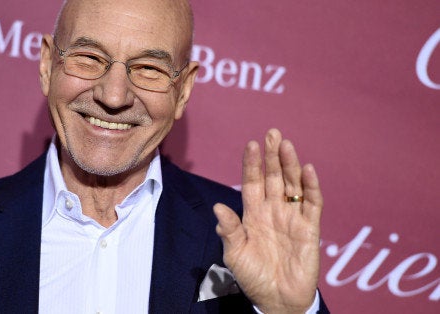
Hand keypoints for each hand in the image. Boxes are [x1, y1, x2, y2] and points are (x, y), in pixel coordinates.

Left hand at [213, 129, 322, 313]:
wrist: (276, 300)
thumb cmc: (253, 277)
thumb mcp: (235, 255)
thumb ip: (229, 231)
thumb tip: (218, 207)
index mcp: (253, 214)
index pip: (252, 182)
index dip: (252, 164)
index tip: (250, 144)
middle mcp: (273, 211)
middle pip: (273, 177)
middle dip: (272, 156)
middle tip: (271, 133)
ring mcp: (292, 217)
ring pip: (292, 184)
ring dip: (290, 164)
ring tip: (286, 145)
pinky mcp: (310, 229)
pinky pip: (312, 204)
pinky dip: (311, 187)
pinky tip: (307, 170)